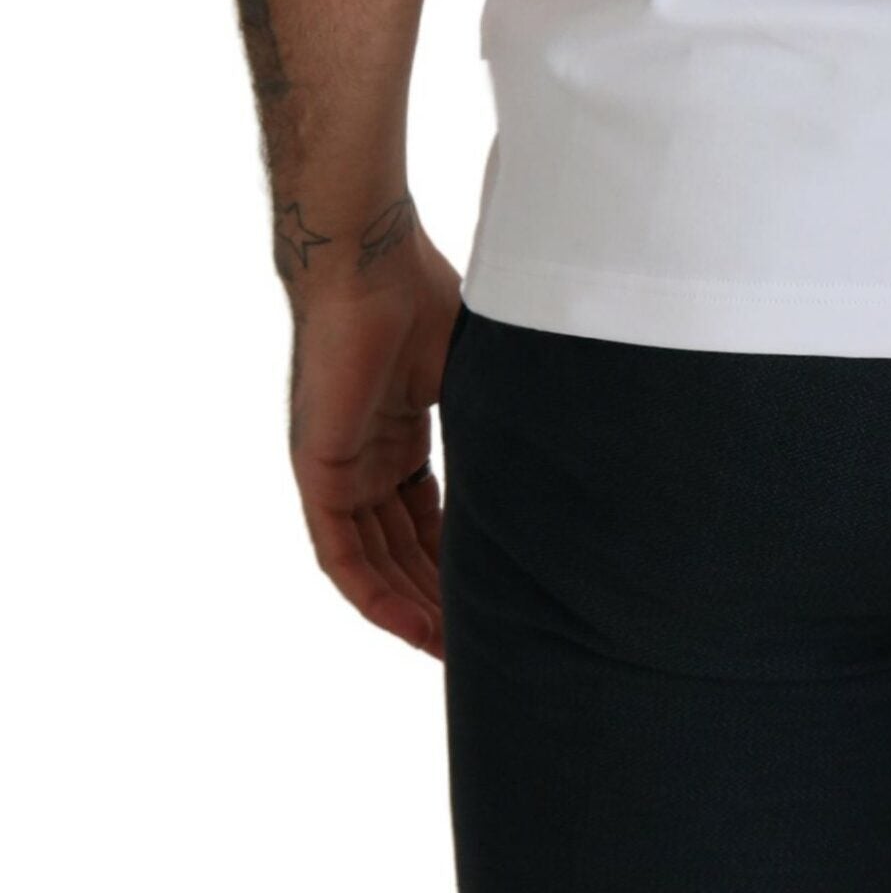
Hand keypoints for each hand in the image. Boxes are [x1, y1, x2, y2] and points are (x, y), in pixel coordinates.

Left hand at [286, 219, 461, 656]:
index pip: (424, 515)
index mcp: (397, 432)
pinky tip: (412, 624)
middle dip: (438, 594)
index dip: (456, 557)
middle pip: (400, 547)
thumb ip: (493, 418)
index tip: (495, 590)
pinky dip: (375, 593)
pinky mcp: (319, 473)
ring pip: (372, 560)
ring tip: (456, 645)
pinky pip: (341, 553)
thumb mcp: (471, 371)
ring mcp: (339, 468)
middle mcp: (364, 458)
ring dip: (411, 605)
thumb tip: (556, 451)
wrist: (370, 261)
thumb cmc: (422, 292)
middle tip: (482, 635)